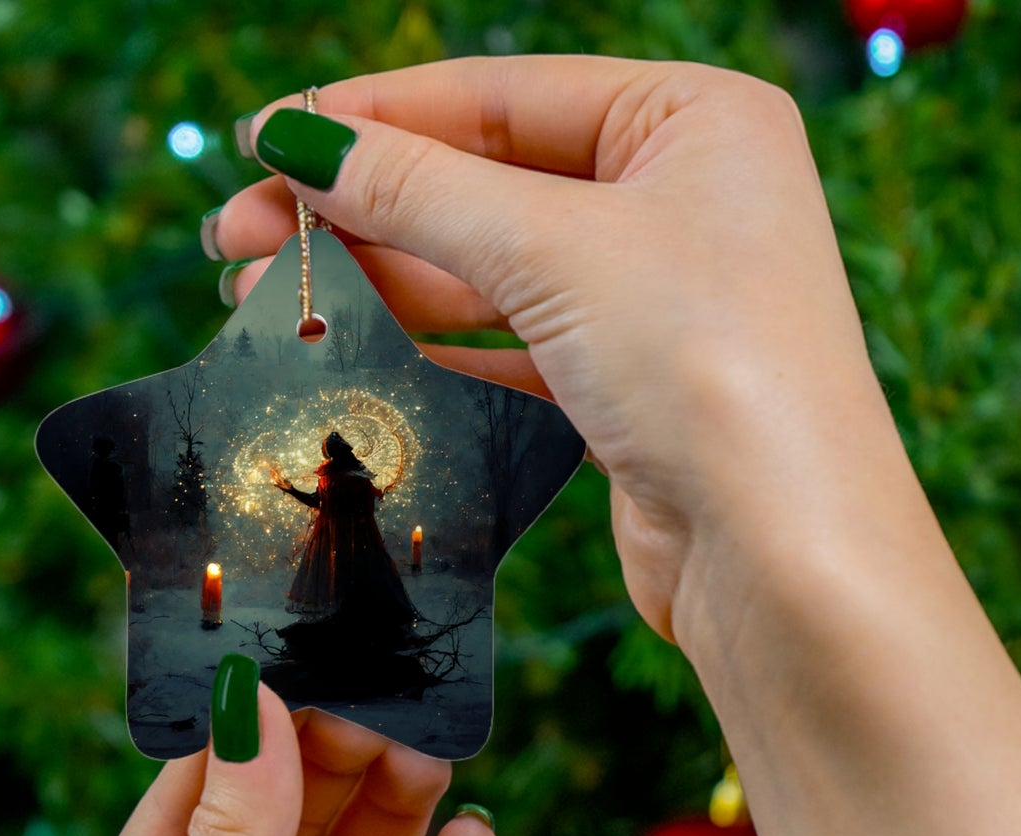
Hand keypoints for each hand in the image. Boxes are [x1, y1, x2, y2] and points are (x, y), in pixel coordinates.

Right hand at [210, 57, 896, 642]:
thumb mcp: (555, 249)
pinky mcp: (631, 387)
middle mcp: (683, 198)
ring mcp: (658, 298)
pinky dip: (434, 344)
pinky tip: (354, 345)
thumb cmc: (708, 367)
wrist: (783, 555)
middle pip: (487, 182)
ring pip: (492, 269)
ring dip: (383, 279)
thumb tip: (299, 142)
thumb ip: (420, 190)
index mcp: (694, 119)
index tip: (264, 141)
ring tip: (270, 297)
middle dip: (361, 207)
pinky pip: (512, 344)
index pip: (501, 95)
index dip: (374, 117)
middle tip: (238, 236)